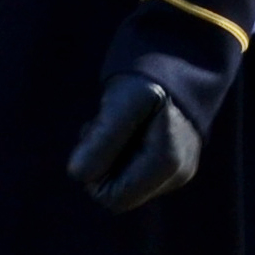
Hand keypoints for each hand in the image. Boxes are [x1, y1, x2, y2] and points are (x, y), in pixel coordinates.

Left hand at [67, 74, 201, 214]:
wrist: (178, 56)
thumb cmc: (148, 76)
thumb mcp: (123, 100)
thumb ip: (102, 138)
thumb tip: (76, 174)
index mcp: (167, 163)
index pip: (112, 198)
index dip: (93, 173)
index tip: (96, 135)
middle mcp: (176, 175)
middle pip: (118, 192)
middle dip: (102, 163)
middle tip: (104, 125)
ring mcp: (178, 172)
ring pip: (125, 182)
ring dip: (110, 156)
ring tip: (117, 123)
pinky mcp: (173, 164)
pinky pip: (135, 172)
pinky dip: (122, 153)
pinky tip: (128, 128)